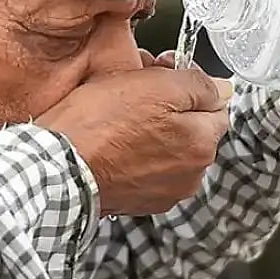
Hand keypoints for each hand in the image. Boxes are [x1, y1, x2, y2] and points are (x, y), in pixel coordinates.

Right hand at [36, 64, 231, 216]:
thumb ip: (197, 85)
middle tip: (135, 94)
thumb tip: (222, 88)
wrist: (57, 168)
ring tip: (119, 121)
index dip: (189, 85)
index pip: (216, 106)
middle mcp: (191, 174)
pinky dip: (135, 157)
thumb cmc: (99, 126)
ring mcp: (165, 192)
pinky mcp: (138, 202)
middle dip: (172, 110)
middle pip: (193, 129)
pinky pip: (147, 169)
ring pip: (169, 149)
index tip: (163, 76)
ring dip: (153, 134)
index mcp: (201, 144)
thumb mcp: (154, 85)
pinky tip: (113, 145)